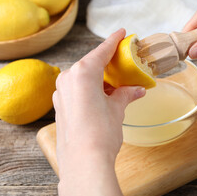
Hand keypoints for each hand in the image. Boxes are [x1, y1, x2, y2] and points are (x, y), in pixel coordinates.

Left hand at [53, 28, 144, 195]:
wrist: (84, 162)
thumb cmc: (100, 133)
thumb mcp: (117, 109)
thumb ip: (125, 94)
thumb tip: (136, 89)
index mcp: (82, 73)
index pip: (101, 51)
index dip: (113, 41)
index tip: (121, 33)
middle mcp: (68, 79)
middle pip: (91, 63)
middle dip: (107, 62)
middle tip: (123, 61)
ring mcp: (61, 93)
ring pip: (83, 77)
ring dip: (100, 78)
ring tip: (117, 83)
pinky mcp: (60, 106)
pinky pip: (77, 89)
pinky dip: (91, 88)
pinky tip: (103, 96)